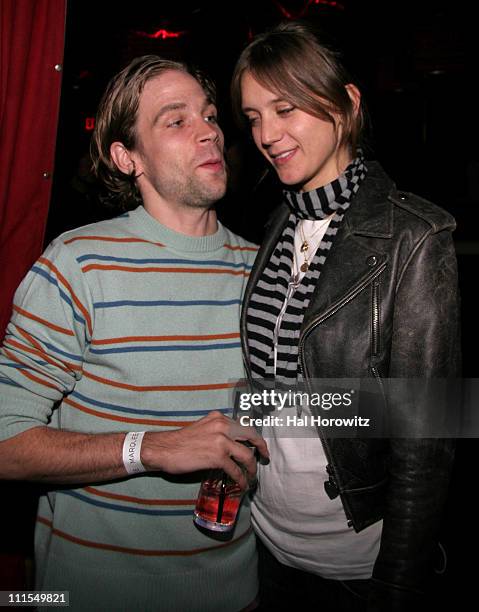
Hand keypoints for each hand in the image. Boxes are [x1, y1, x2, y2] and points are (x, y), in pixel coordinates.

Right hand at [141, 411, 268, 488]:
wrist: (163, 449)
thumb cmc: (180, 442)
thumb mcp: (203, 428)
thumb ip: (218, 432)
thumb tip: (233, 445)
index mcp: (219, 418)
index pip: (243, 425)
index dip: (254, 437)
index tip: (258, 445)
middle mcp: (222, 425)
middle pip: (251, 436)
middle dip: (261, 447)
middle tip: (265, 457)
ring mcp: (221, 441)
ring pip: (246, 455)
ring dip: (252, 468)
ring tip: (252, 477)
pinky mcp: (217, 457)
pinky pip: (235, 470)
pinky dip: (241, 479)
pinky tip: (242, 484)